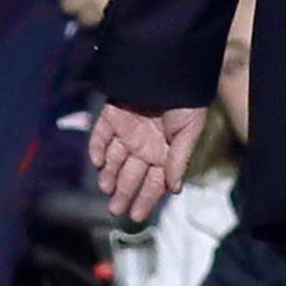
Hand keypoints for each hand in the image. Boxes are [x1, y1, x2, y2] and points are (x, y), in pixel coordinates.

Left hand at [89, 101, 207, 220]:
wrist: (169, 69)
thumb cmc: (186, 101)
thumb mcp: (189, 132)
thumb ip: (179, 160)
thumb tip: (175, 190)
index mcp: (163, 152)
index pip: (153, 182)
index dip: (146, 199)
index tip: (137, 216)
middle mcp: (144, 145)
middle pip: (130, 175)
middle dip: (123, 193)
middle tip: (115, 209)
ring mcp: (126, 131)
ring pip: (113, 160)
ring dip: (109, 174)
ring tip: (106, 186)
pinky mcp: (111, 116)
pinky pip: (100, 135)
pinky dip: (97, 148)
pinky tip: (97, 161)